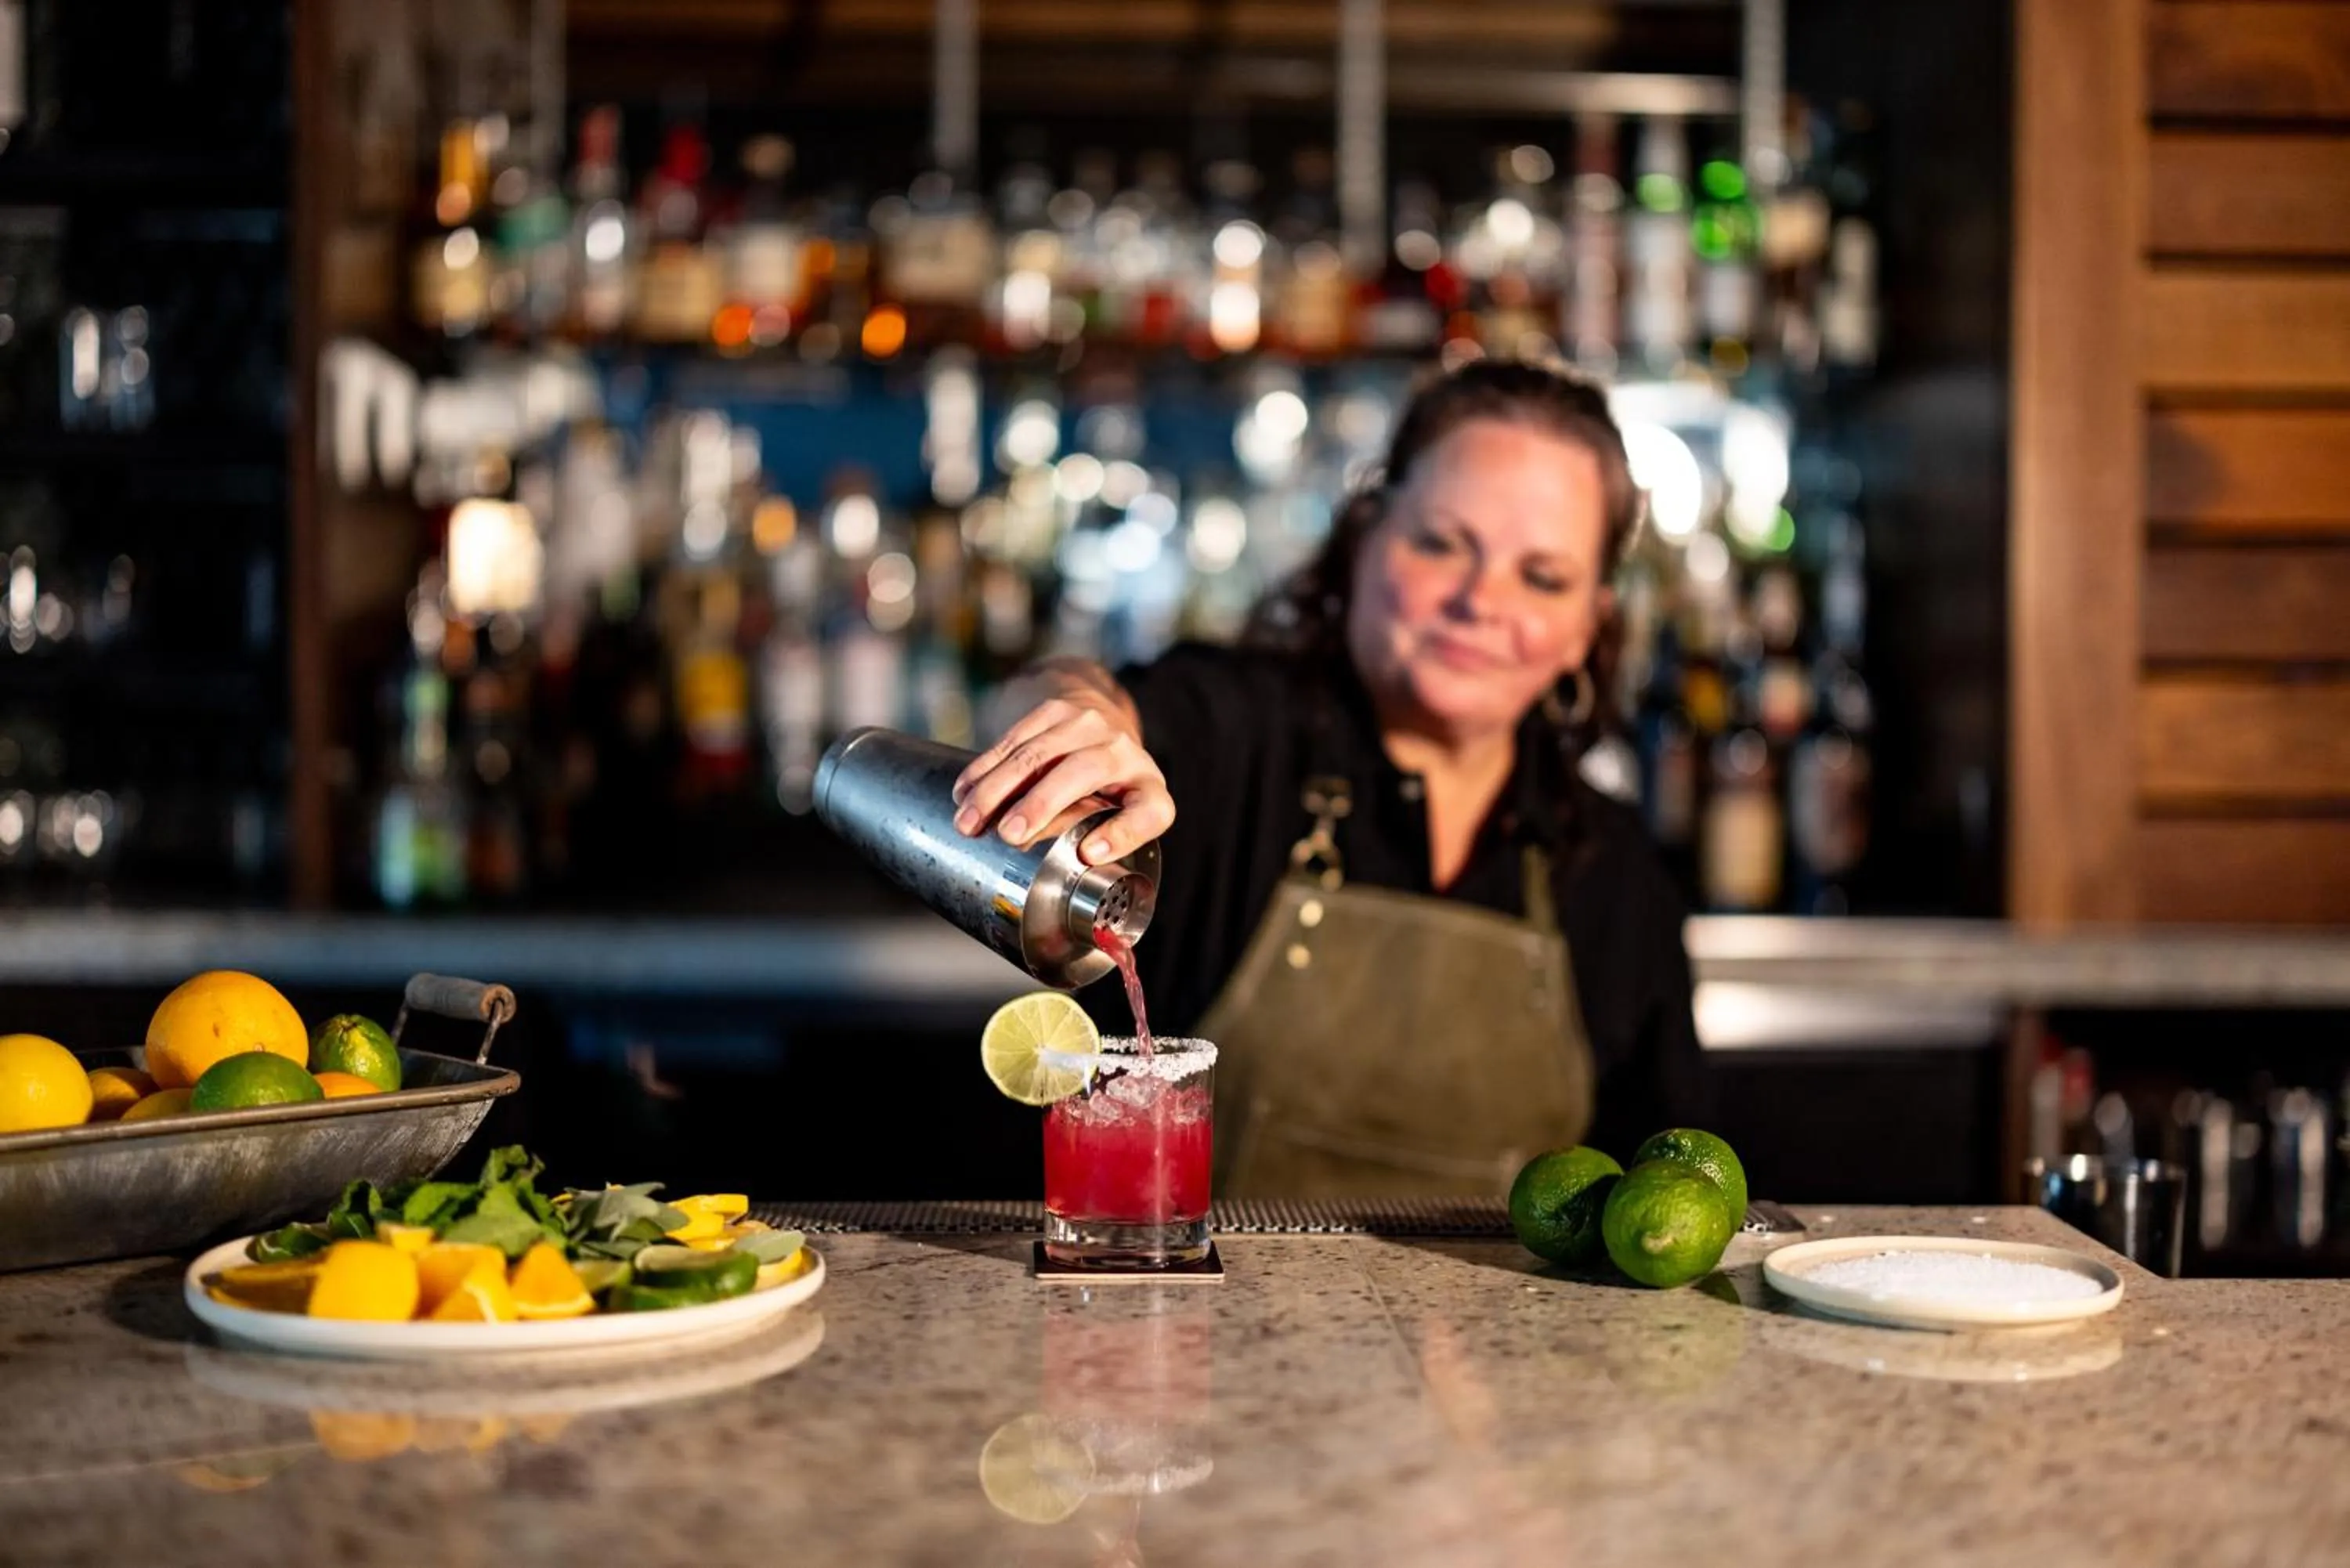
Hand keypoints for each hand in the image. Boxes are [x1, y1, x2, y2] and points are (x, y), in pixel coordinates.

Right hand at [951, 692, 1173, 864]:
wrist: (1105, 720)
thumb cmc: (1113, 786)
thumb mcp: (1126, 814)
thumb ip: (1110, 838)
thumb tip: (1083, 858)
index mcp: (1148, 787)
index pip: (1150, 811)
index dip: (1123, 833)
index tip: (1090, 853)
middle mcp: (1122, 750)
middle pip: (1083, 772)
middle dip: (1041, 804)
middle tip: (1009, 834)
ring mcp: (1086, 724)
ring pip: (1036, 754)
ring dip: (996, 789)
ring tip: (969, 821)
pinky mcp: (1052, 710)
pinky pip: (1013, 739)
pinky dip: (984, 767)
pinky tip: (964, 792)